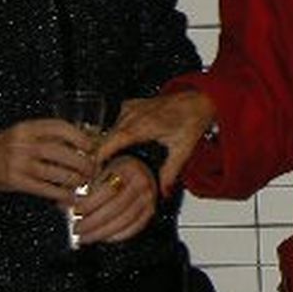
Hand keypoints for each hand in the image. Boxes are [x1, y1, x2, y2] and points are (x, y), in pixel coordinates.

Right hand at [0, 119, 98, 206]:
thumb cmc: (1, 146)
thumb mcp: (21, 133)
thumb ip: (45, 136)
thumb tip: (80, 143)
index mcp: (27, 127)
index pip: (60, 127)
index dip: (80, 137)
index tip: (92, 146)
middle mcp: (23, 143)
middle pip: (62, 152)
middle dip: (82, 162)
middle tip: (92, 169)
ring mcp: (18, 162)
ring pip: (56, 172)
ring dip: (75, 179)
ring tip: (84, 182)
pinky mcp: (15, 181)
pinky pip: (44, 188)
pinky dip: (61, 194)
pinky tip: (70, 197)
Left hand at [71, 156, 157, 244]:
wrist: (141, 170)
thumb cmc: (114, 171)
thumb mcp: (101, 169)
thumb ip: (83, 185)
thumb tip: (62, 204)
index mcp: (127, 169)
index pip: (108, 190)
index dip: (90, 203)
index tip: (75, 210)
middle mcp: (141, 183)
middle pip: (116, 207)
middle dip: (93, 221)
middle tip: (76, 229)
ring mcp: (148, 198)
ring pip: (124, 220)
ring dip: (102, 232)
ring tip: (84, 237)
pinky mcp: (150, 211)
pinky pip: (134, 228)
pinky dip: (117, 236)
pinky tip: (102, 238)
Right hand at [96, 91, 214, 195]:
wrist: (199, 100)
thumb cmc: (191, 118)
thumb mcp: (182, 150)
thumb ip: (170, 173)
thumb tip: (162, 191)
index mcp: (142, 125)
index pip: (110, 142)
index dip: (98, 157)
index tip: (94, 172)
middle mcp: (133, 114)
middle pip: (105, 137)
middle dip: (99, 156)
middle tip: (100, 174)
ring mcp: (131, 108)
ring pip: (108, 130)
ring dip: (105, 145)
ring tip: (107, 164)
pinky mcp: (131, 105)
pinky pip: (114, 122)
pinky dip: (113, 135)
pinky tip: (118, 147)